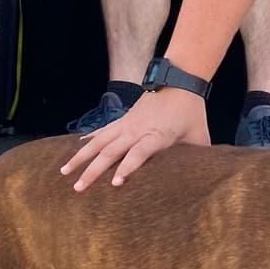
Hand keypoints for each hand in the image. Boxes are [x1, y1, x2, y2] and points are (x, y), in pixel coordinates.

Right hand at [60, 88, 210, 190]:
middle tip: (78, 188)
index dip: (127, 168)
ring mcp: (127, 123)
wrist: (180, 80)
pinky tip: (74, 149)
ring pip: (99, 142)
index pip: (139, 153)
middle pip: (111, 151)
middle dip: (93, 171)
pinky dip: (88, 140)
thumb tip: (205, 176)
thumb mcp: (199, 136)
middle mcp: (137, 129)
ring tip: (64, 172)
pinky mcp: (123, 119)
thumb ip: (198, 156)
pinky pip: (102, 132)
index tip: (115, 184)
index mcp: (157, 134)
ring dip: (81, 157)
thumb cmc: (192, 112)